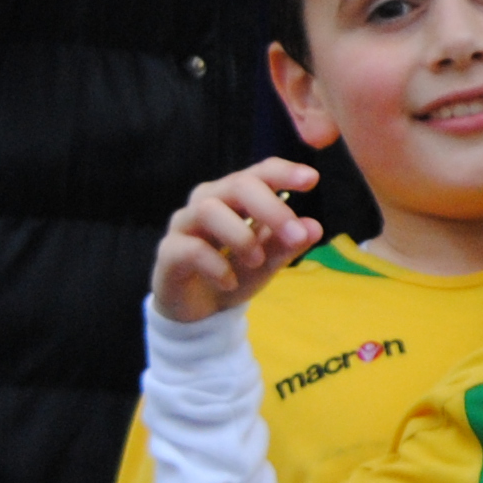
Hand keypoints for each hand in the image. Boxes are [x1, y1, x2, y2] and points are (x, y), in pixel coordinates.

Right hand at [152, 159, 325, 322]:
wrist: (200, 309)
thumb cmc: (236, 272)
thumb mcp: (269, 261)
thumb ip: (288, 244)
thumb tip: (314, 227)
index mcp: (236, 195)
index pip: (259, 173)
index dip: (284, 173)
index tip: (312, 179)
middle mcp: (208, 200)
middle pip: (237, 185)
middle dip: (270, 208)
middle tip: (295, 235)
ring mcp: (185, 224)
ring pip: (208, 210)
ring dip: (241, 236)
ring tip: (256, 261)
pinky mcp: (169, 252)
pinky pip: (191, 249)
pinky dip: (217, 266)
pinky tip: (229, 283)